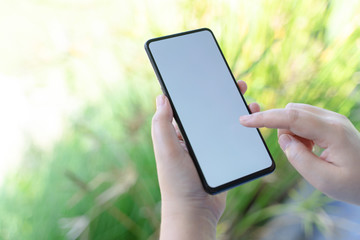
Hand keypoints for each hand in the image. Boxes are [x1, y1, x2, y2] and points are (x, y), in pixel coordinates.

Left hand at [152, 80, 259, 238]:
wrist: (195, 210)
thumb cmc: (176, 181)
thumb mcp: (166, 150)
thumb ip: (161, 124)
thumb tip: (162, 97)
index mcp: (179, 134)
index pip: (189, 107)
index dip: (198, 91)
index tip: (210, 77)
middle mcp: (194, 139)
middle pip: (209, 112)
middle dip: (222, 97)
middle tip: (236, 84)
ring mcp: (210, 148)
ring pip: (224, 124)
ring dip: (235, 110)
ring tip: (248, 99)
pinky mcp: (223, 158)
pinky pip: (234, 140)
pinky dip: (243, 129)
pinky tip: (253, 122)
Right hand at [239, 103, 359, 204]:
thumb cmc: (354, 184)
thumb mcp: (323, 179)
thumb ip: (298, 157)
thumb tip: (283, 138)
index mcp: (332, 131)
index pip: (291, 117)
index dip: (265, 118)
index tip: (245, 120)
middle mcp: (332, 119)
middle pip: (292, 112)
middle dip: (283, 129)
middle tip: (297, 152)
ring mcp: (333, 119)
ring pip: (297, 114)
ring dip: (292, 132)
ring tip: (308, 153)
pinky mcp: (331, 122)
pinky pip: (305, 119)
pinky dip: (300, 132)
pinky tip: (312, 148)